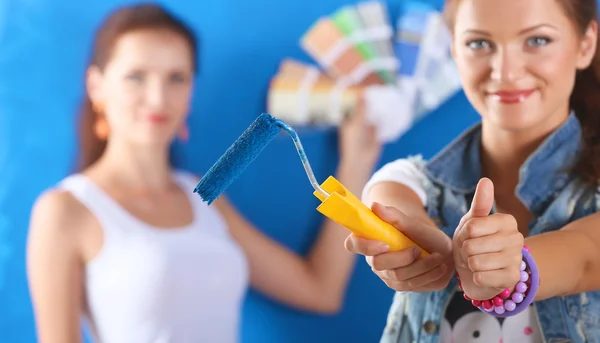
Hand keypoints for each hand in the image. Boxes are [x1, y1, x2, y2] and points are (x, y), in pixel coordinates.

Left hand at [338, 94, 381, 176]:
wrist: (361, 160)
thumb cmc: (354, 142)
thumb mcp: (357, 123)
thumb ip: (360, 109)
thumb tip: (362, 94)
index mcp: (350, 120)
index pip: (356, 106)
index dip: (361, 98)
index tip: (368, 87)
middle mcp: (359, 123)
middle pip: (367, 109)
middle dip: (373, 102)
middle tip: (381, 89)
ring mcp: (368, 128)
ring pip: (375, 115)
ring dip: (380, 109)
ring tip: (388, 96)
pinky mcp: (377, 133)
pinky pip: (382, 123)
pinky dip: (386, 117)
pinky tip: (392, 108)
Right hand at [345, 202, 453, 291]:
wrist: (440, 249)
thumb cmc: (423, 235)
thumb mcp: (412, 223)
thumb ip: (394, 216)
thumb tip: (374, 206)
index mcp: (370, 241)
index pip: (353, 244)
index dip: (364, 246)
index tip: (385, 244)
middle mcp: (375, 261)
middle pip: (379, 264)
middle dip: (402, 258)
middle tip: (418, 249)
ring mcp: (387, 276)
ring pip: (399, 277)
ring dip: (421, 267)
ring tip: (437, 257)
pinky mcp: (402, 287)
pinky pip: (412, 286)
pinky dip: (428, 275)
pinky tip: (439, 267)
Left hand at [453, 178, 524, 299]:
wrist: (478, 270)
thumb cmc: (474, 241)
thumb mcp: (472, 221)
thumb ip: (480, 203)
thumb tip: (486, 180)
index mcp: (507, 221)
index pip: (472, 226)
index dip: (463, 234)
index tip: (469, 236)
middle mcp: (516, 238)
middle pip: (471, 246)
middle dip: (465, 251)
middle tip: (471, 252)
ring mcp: (516, 259)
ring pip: (476, 262)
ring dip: (470, 265)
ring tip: (476, 263)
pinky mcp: (512, 278)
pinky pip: (481, 278)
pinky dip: (476, 278)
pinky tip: (483, 275)